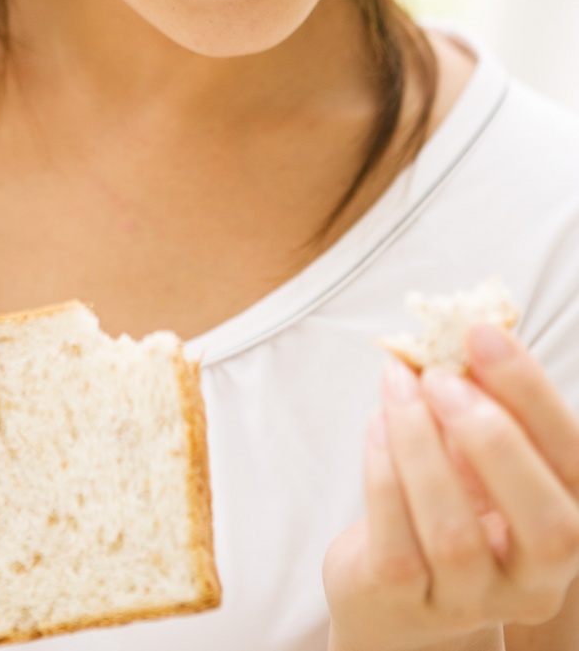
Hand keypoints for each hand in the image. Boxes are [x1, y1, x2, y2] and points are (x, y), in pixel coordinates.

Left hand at [323, 325, 578, 650]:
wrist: (392, 587)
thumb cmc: (446, 498)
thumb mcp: (477, 450)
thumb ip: (483, 401)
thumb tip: (466, 331)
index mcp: (569, 519)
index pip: (575, 462)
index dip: (532, 393)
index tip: (481, 334)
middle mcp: (536, 577)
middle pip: (547, 525)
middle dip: (491, 437)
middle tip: (439, 376)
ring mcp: (473, 600)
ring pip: (455, 535)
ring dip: (420, 444)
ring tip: (398, 386)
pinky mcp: (408, 603)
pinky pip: (397, 545)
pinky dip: (383, 473)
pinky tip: (376, 424)